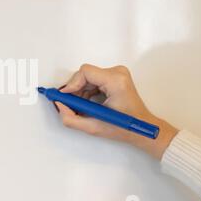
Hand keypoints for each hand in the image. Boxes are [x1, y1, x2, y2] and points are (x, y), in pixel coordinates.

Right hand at [55, 64, 177, 158]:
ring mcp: (117, 74)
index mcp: (116, 81)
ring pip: (87, 78)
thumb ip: (71, 118)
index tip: (64, 96)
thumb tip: (59, 105)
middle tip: (70, 105)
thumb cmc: (125, 128)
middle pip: (85, 75)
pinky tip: (88, 104)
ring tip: (81, 108)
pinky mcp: (115, 77)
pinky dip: (86, 92)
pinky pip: (92, 80)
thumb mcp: (94, 127)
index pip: (85, 72)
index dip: (71, 84)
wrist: (142, 128)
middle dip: (75, 91)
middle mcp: (118, 73)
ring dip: (80, 92)